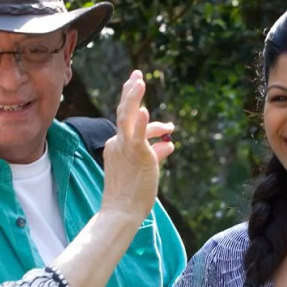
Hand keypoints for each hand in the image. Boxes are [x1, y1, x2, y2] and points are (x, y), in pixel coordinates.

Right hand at [98, 71, 175, 223]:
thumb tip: (170, 144)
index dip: (150, 121)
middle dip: (131, 91)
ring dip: (134, 96)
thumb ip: (157, 154)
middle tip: (137, 74)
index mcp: (116, 145)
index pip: (133, 126)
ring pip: (127, 115)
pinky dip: (141, 122)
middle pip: (124, 111)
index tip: (157, 113)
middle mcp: (117, 142)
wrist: (121, 211)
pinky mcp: (136, 154)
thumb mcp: (146, 170)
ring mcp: (125, 146)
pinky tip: (146, 109)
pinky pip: (137, 134)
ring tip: (140, 80)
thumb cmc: (131, 195)